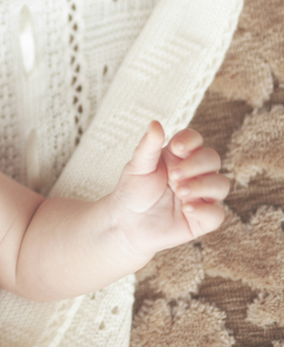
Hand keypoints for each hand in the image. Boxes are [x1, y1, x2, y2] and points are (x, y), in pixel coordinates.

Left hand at [111, 121, 228, 256]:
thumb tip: (155, 123)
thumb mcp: (137, 167)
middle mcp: (194, 174)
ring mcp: (200, 196)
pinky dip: (204, 210)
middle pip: (212, 159)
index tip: (176, 147)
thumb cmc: (132, 190)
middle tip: (174, 176)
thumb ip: (147, 146)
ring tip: (180, 191)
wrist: (124, 223)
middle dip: (196, 165)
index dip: (191, 141)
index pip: (195, 140)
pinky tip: (186, 209)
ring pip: (221, 185)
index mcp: (178, 157)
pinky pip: (216, 214)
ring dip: (203, 186)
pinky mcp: (201, 219)